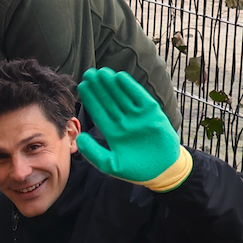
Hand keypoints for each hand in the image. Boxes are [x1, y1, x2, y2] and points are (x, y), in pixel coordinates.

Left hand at [74, 68, 191, 190]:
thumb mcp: (111, 164)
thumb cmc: (136, 170)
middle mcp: (124, 122)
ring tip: (101, 72)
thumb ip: (94, 153)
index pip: (99, 112)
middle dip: (99, 87)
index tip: (82, 86)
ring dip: (112, 84)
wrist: (163, 171)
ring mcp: (138, 117)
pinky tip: (120, 77)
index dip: (91, 99)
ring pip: (122, 97)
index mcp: (113, 132)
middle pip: (109, 101)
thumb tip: (80, 139)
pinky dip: (131, 87)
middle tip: (88, 73)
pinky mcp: (152, 114)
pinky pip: (140, 98)